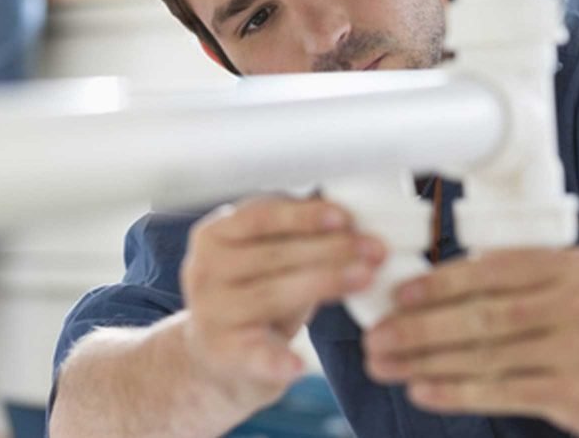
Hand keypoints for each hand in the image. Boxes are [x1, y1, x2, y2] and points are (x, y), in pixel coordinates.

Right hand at [181, 197, 385, 409]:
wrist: (217, 353)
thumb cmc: (253, 294)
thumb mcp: (264, 256)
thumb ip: (294, 235)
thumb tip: (351, 218)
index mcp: (213, 235)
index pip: (259, 217)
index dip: (303, 216)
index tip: (344, 217)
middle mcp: (204, 271)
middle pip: (272, 255)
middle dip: (329, 249)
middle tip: (374, 249)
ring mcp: (211, 313)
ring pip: (271, 295)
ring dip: (324, 284)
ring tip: (366, 277)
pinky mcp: (225, 353)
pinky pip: (254, 354)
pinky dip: (277, 359)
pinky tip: (299, 363)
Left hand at [363, 246, 578, 436]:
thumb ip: (523, 283)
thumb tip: (437, 286)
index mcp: (573, 268)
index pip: (492, 270)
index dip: (438, 283)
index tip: (396, 295)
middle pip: (481, 315)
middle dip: (418, 327)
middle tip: (375, 337)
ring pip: (485, 355)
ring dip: (425, 361)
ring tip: (384, 364)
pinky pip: (504, 392)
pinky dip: (456, 392)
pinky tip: (421, 390)